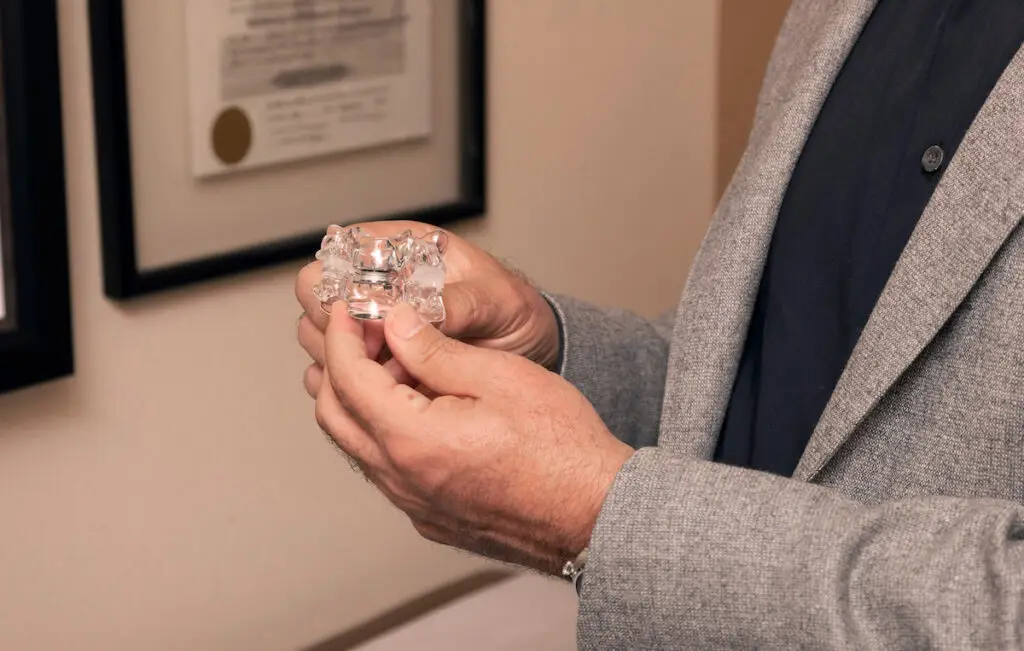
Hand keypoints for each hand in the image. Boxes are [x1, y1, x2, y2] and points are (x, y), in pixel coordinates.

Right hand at [297, 222, 560, 396]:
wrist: (531, 350)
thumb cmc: (516, 312)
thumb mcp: (497, 302)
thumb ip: (458, 304)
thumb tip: (415, 313)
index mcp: (406, 248)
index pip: (340, 250)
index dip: (341, 280)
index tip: (365, 314)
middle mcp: (380, 282)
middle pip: (316, 292)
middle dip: (335, 324)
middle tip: (380, 352)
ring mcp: (372, 322)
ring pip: (317, 333)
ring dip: (341, 356)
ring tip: (393, 374)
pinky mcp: (374, 360)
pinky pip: (336, 369)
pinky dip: (349, 383)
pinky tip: (388, 392)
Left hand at [314, 302, 632, 573]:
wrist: (595, 512)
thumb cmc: (562, 448)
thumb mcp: (500, 376)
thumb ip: (436, 350)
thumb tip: (396, 324)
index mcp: (413, 439)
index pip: (348, 378)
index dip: (340, 335)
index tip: (344, 309)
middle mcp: (402, 479)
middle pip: (334, 416)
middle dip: (335, 367)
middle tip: (357, 332)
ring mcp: (414, 504)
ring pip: (356, 446)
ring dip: (355, 401)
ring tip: (385, 363)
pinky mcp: (431, 516)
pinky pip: (384, 470)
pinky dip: (380, 432)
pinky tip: (414, 408)